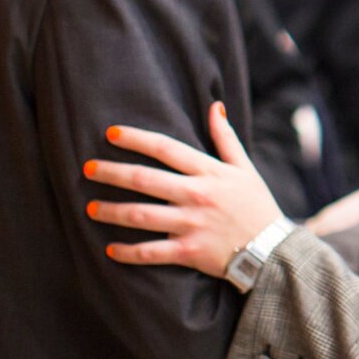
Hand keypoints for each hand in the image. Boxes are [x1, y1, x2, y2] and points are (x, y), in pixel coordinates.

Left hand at [86, 102, 287, 280]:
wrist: (271, 248)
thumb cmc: (255, 203)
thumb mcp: (245, 167)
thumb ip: (226, 137)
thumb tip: (215, 106)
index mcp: (209, 172)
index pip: (166, 149)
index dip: (137, 139)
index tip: (111, 133)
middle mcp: (196, 196)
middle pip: (144, 180)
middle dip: (112, 173)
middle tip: (87, 168)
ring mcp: (190, 224)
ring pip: (140, 216)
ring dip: (111, 211)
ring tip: (90, 208)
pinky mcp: (188, 251)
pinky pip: (150, 252)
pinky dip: (128, 252)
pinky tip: (110, 249)